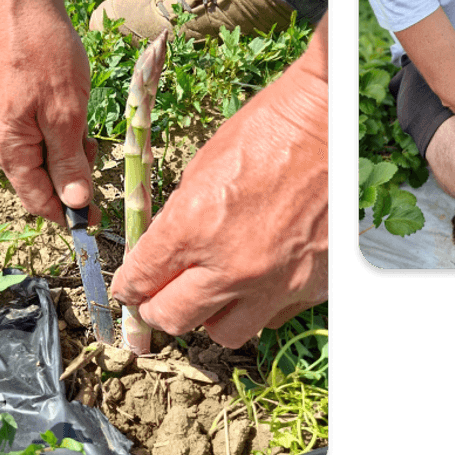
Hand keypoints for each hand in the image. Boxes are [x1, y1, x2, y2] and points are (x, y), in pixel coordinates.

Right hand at [0, 0, 96, 225]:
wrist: (24, 5)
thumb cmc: (46, 56)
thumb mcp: (66, 115)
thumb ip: (69, 162)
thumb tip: (76, 203)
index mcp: (10, 150)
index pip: (39, 200)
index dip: (70, 215)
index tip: (99, 221)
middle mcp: (2, 142)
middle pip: (41, 182)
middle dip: (73, 183)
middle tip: (101, 168)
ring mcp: (7, 123)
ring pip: (44, 158)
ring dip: (71, 157)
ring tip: (90, 138)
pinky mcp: (16, 106)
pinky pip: (42, 135)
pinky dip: (64, 136)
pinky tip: (79, 122)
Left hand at [111, 26, 328, 349]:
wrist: (326, 121)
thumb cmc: (266, 129)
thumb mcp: (203, 165)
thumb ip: (178, 217)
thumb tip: (163, 250)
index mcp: (195, 228)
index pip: (142, 281)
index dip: (129, 286)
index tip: (130, 287)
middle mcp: (232, 265)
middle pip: (174, 319)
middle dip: (157, 308)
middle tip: (159, 296)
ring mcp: (275, 281)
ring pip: (224, 333)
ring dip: (210, 314)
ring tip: (213, 290)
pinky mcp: (309, 285)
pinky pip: (272, 317)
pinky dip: (259, 304)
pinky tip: (258, 278)